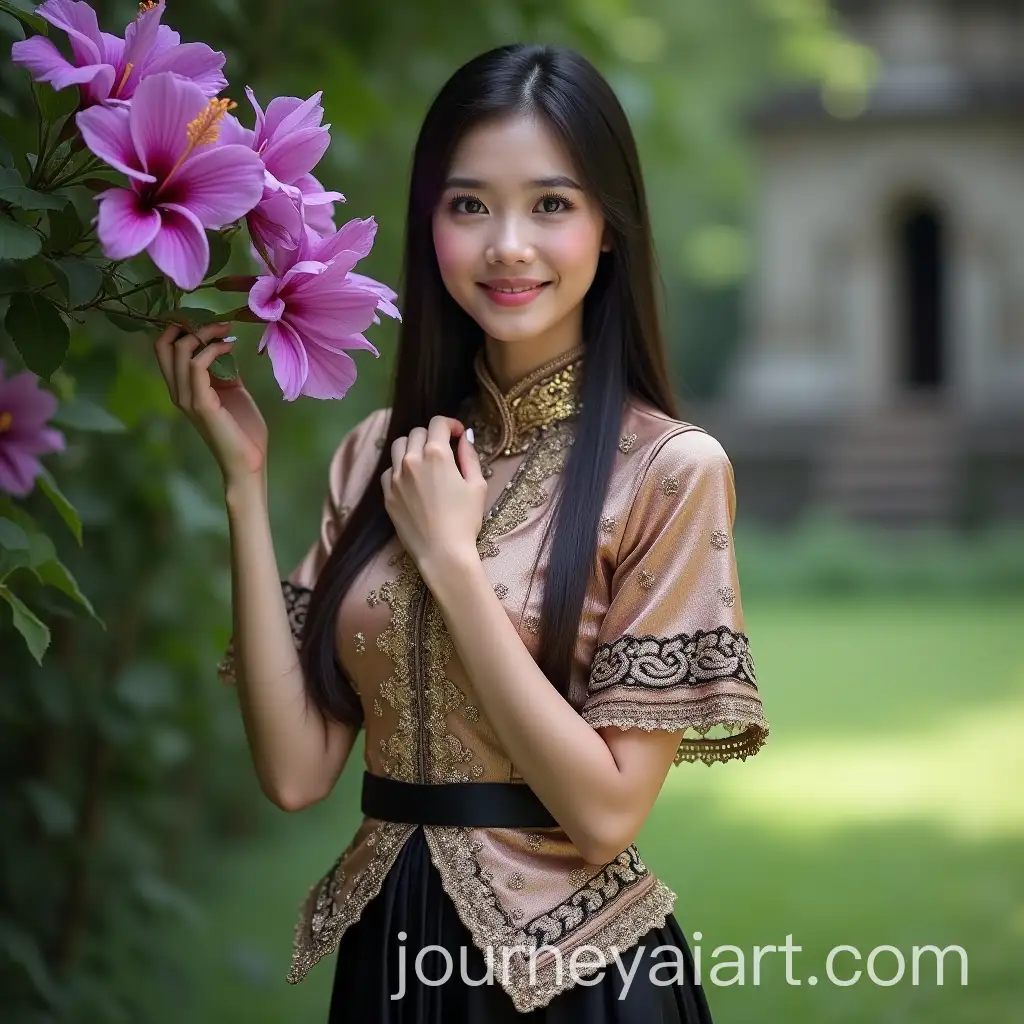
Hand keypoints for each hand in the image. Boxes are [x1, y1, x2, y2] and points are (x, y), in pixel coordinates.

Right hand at [153, 321, 267, 486]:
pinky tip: (229, 347)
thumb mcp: (233, 390)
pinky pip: (197, 366)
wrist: (249, 461)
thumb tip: (224, 345)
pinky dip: (213, 350)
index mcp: (182, 388)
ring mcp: (186, 398)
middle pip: (163, 346)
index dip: (179, 328)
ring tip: (226, 330)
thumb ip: (224, 370)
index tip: (206, 318)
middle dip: (186, 325)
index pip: (164, 349)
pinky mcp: (200, 404)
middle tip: (215, 320)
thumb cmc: (243, 429)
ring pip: (180, 351)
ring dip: (204, 333)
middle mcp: (178, 391)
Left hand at [381, 415, 485, 578]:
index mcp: (436, 454)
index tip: (458, 434)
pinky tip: (412, 480)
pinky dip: (400, 468)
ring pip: (399, 447)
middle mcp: (412, 460)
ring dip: (412, 446)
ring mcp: (396, 477)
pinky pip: (389, 470)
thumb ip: (470, 457)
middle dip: (432, 435)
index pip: (438, 423)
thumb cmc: (465, 520)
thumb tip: (465, 440)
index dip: (451, 424)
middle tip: (444, 448)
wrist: (442, 553)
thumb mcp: (477, 486)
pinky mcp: (387, 494)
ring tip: (424, 461)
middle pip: (417, 432)